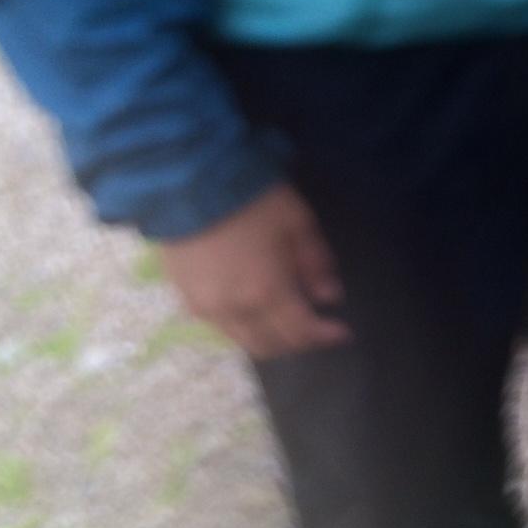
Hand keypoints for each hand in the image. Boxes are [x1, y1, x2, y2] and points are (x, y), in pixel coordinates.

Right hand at [158, 183, 350, 359]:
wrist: (185, 182)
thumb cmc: (249, 198)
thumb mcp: (296, 221)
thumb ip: (316, 263)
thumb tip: (329, 297)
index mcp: (266, 292)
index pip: (300, 331)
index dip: (325, 336)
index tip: (343, 332)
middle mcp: (235, 309)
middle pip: (271, 345)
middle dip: (298, 342)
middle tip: (314, 326)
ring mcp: (205, 307)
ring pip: (243, 340)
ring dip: (269, 337)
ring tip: (285, 318)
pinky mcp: (184, 298)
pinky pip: (221, 326)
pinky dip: (244, 326)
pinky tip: (253, 308)